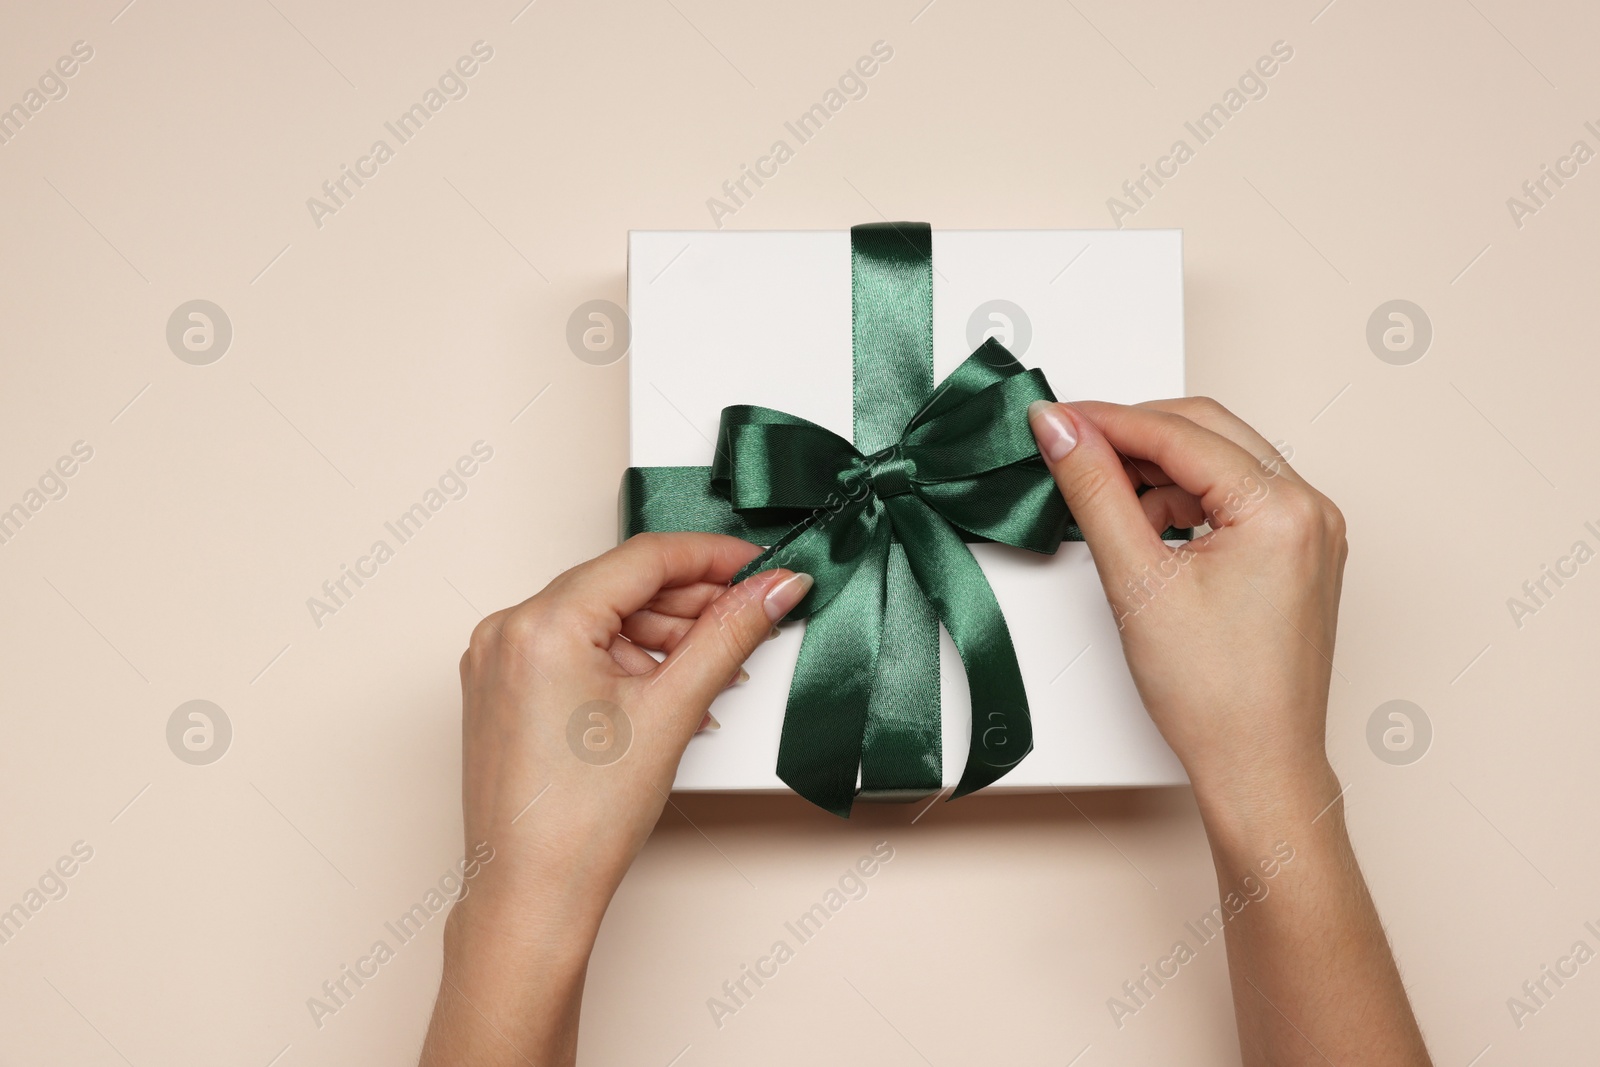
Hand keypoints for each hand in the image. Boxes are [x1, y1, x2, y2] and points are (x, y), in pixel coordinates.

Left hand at [420, 532, 810, 1066]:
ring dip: (661, 635)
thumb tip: (773, 589)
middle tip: (751, 620)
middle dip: (692, 603)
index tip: (762, 567)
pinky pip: (573, 647)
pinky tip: (667, 687)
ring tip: (714, 671)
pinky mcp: (499, 688)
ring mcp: (496, 659)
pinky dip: (624, 659)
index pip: (645, 557)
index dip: (715, 558)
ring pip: (599, 616)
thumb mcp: (674, 711)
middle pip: (622, 585)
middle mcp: (507, 629)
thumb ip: (730, 635)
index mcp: (542, 623)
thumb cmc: (582, 823)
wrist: (532, 897)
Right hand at [1026, 397, 1346, 826]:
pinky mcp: (1298, 554)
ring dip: (1157, 472)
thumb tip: (1061, 429)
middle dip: (1133, 437)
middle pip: (1206, 432)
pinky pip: (1234, 498)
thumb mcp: (1135, 579)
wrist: (1256, 768)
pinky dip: (1184, 503)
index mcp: (1282, 510)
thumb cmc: (1214, 697)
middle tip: (1068, 448)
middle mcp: (1309, 510)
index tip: (1053, 418)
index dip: (1106, 420)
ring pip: (1219, 463)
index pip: (1180, 433)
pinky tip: (1144, 531)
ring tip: (1104, 505)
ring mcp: (1310, 532)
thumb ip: (1093, 490)